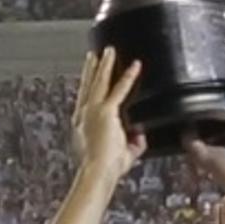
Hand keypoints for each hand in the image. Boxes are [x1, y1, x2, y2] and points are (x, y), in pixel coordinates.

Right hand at [69, 47, 147, 175]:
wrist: (98, 171)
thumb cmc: (105, 168)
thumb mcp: (122, 154)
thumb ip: (133, 143)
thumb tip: (140, 135)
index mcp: (83, 124)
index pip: (87, 100)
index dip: (88, 87)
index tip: (89, 77)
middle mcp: (85, 115)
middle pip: (89, 86)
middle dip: (91, 70)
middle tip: (93, 56)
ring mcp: (93, 111)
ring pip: (99, 82)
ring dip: (105, 65)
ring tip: (108, 52)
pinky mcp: (106, 111)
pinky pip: (119, 89)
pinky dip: (128, 76)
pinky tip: (135, 66)